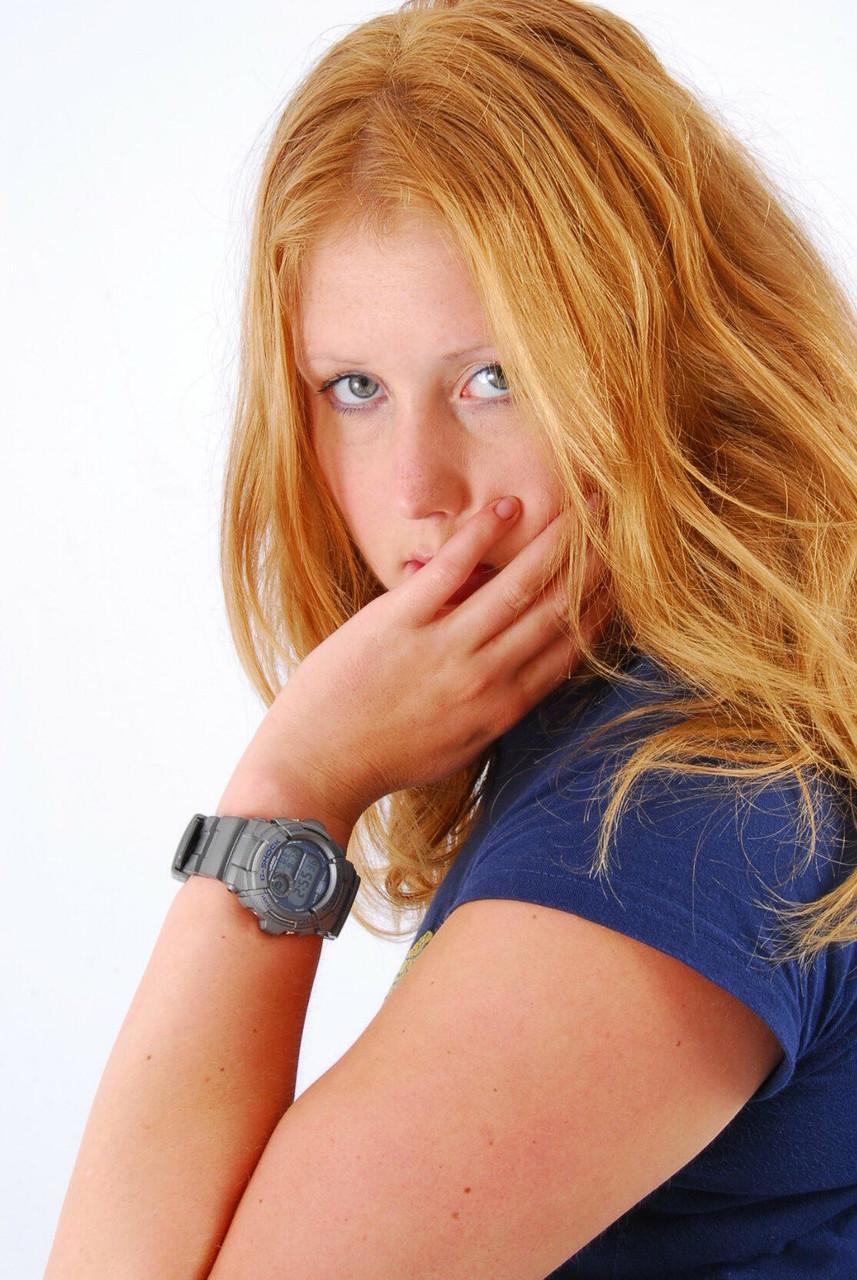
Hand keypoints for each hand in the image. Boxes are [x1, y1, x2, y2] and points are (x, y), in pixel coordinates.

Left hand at [219, 496, 612, 826]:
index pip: (568, 648)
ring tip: (586, 506)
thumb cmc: (384, 758)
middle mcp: (483, 677)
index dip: (602, 607)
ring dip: (557, 541)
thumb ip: (495, 708)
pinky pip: (452, 569)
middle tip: (622, 523)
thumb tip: (522, 670)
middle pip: (555, 610)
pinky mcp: (399, 622)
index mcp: (500, 708)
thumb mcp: (457, 746)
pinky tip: (507, 507)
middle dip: (594, 563)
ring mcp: (443, 647)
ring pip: (516, 585)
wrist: (316, 765)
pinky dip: (481, 536)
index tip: (626, 573)